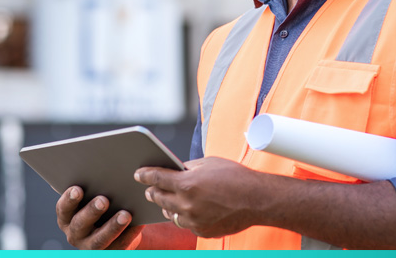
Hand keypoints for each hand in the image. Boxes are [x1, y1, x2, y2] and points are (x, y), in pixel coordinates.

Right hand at [55, 186, 143, 248]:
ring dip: (112, 227)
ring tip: (125, 214)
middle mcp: (75, 233)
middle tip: (104, 200)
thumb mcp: (95, 195)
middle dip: (92, 211)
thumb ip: (95, 186)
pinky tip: (138, 224)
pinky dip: (129, 235)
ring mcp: (90, 246)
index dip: (69, 199)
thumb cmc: (104, 202)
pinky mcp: (108, 254)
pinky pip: (118, 247)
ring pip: (99, 240)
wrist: (117, 228)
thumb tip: (106, 166)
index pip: (63, 208)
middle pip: (80, 223)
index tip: (78, 189)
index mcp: (67, 216)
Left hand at [135, 157, 264, 238]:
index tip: (138, 174)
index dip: (145, 175)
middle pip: (159, 198)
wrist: (257, 200)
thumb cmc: (235, 177)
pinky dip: (186, 217)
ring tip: (168, 200)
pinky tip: (189, 210)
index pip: (157, 178)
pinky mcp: (202, 231)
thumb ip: (188, 168)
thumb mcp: (209, 163)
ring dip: (168, 207)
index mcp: (187, 184)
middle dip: (153, 192)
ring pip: (170, 215)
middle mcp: (187, 204)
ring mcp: (194, 221)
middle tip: (149, 188)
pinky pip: (187, 224)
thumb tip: (175, 170)